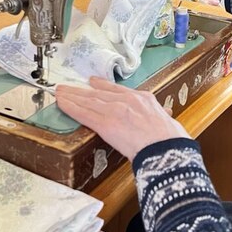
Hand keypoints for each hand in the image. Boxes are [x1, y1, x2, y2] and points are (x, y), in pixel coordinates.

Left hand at [55, 77, 190, 160]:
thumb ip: (161, 118)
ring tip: (59, 93)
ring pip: (89, 101)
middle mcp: (128, 101)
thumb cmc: (172, 141)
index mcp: (144, 99)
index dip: (103, 86)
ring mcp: (116, 111)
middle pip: (99, 94)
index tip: (93, 83)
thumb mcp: (168, 122)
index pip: (118, 90)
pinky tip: (61, 104)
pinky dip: (71, 108)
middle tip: (68, 87)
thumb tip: (165, 118)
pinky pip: (84, 113)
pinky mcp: (106, 123)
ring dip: (71, 96)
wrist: (168, 149)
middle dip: (82, 91)